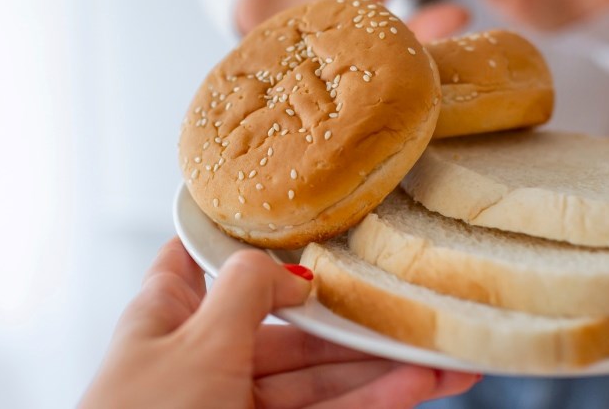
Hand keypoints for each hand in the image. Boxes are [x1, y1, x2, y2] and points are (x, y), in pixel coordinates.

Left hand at [79, 238, 479, 408]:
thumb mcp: (195, 342)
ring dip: (379, 365)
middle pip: (289, 323)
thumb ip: (246, 291)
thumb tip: (291, 269)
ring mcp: (236, 402)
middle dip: (353, 317)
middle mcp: (203, 353)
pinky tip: (414, 387)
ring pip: (317, 376)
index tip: (310, 219)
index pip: (206, 258)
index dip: (252, 238)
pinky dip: (370, 401)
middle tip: (416, 306)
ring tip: (441, 354)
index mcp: (168, 313)